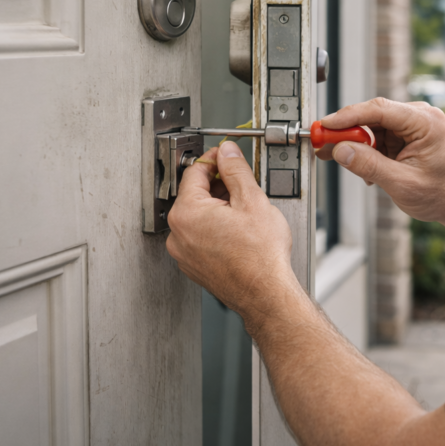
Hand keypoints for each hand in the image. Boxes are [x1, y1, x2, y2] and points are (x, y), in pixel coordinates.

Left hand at [166, 141, 295, 320]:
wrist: (266, 292)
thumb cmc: (260, 256)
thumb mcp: (252, 200)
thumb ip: (236, 170)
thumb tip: (228, 153)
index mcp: (187, 213)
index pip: (194, 172)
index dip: (214, 160)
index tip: (226, 157)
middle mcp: (178, 234)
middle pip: (194, 195)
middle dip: (218, 186)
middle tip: (242, 186)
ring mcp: (184, 253)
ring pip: (198, 217)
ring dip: (217, 208)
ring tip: (244, 212)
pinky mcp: (194, 265)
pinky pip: (200, 237)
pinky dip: (215, 228)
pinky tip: (238, 232)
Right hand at [317, 98, 444, 224]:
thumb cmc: (443, 194)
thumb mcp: (401, 183)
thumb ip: (368, 165)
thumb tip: (340, 150)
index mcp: (425, 122)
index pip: (379, 109)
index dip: (347, 116)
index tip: (325, 125)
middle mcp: (420, 117)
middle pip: (373, 116)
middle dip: (348, 133)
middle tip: (324, 146)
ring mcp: (414, 125)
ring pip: (373, 127)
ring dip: (361, 147)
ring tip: (360, 172)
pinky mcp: (408, 135)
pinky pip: (380, 137)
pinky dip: (370, 152)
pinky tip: (371, 172)